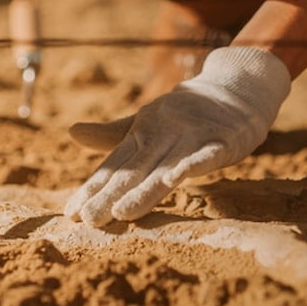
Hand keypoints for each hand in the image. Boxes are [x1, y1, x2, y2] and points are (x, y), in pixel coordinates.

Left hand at [64, 47, 290, 226]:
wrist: (236, 85)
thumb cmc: (187, 111)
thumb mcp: (147, 121)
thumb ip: (112, 134)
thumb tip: (70, 132)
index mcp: (143, 132)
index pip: (114, 165)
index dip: (93, 188)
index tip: (71, 213)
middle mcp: (163, 133)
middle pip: (135, 170)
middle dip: (111, 196)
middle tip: (88, 220)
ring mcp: (192, 135)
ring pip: (165, 168)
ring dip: (144, 190)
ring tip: (121, 212)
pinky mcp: (222, 139)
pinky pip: (206, 154)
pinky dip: (192, 165)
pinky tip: (175, 180)